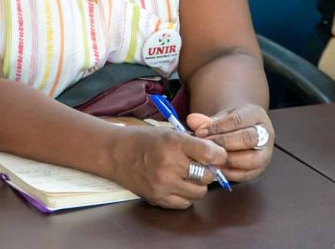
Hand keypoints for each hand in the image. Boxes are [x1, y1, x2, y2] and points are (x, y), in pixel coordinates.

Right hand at [108, 125, 225, 208]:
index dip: (219, 155)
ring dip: (198, 185)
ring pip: (199, 192)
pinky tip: (179, 185)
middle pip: (206, 176)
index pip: (209, 153)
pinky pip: (185, 203)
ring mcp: (163, 184)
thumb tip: (217, 155)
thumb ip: (192, 144)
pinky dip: (186, 196)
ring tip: (188, 176)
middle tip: (201, 166)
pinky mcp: (158, 198)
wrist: (115, 153)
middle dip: (208, 171)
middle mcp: (169, 164)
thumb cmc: (143, 140)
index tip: (218, 155)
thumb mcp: (168, 132)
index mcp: (173, 143)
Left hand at [188, 104, 272, 182]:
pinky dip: (229, 173)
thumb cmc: (230, 123)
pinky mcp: (260, 169)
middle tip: (205, 147)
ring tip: (210, 159)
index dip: (217, 127)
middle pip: (249, 139)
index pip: (238, 120)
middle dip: (224, 143)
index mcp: (256, 114)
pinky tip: (215, 169)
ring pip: (252, 160)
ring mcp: (266, 153)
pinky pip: (247, 174)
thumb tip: (191, 120)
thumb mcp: (220, 117)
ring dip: (228, 161)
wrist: (244, 131)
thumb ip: (206, 120)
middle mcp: (266, 133)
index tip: (199, 132)